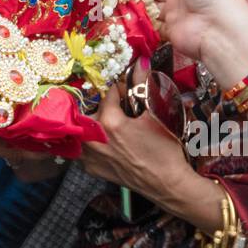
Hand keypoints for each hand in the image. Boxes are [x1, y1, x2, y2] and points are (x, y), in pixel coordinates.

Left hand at [80, 81, 192, 201]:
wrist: (166, 184)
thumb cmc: (165, 150)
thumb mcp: (157, 114)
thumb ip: (144, 86)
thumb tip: (139, 63)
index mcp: (110, 123)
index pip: (107, 94)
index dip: (119, 89)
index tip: (127, 92)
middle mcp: (94, 139)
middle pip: (89, 111)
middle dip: (102, 106)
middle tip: (117, 108)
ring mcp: (90, 156)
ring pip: (81, 130)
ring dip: (91, 123)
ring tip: (108, 123)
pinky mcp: (91, 169)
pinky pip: (82, 148)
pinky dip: (89, 142)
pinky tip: (104, 141)